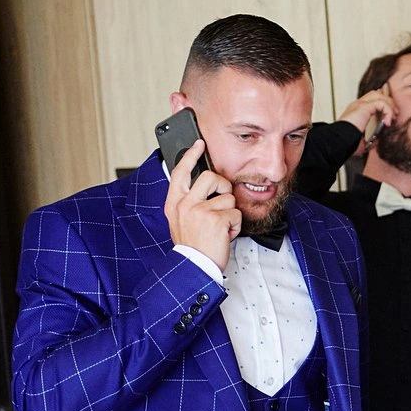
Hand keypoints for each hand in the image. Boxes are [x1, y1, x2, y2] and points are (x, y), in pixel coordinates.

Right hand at [163, 140, 240, 270]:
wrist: (194, 266)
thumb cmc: (192, 245)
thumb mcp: (181, 220)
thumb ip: (189, 202)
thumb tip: (205, 187)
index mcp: (174, 203)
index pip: (181, 172)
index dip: (190, 155)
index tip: (199, 143)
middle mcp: (185, 204)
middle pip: (211, 177)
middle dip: (223, 187)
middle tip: (222, 202)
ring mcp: (200, 210)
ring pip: (228, 198)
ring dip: (230, 214)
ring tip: (220, 228)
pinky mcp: (216, 219)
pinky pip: (236, 213)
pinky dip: (235, 226)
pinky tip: (225, 235)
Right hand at [338, 85, 393, 156]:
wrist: (339, 142)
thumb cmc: (347, 144)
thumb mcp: (362, 142)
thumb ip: (371, 139)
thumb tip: (378, 141)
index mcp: (355, 112)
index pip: (371, 100)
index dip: (383, 105)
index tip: (390, 118)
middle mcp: (357, 105)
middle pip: (376, 94)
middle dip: (388, 102)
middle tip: (394, 115)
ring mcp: (360, 104)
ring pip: (380, 96)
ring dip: (390, 106)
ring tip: (392, 118)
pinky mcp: (364, 107)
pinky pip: (381, 103)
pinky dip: (388, 111)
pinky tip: (388, 122)